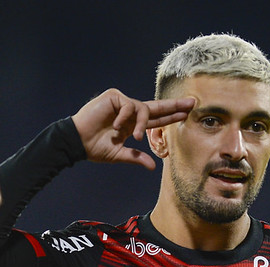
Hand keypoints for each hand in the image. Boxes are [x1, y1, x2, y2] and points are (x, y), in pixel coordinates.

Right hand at [71, 88, 193, 169]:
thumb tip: (154, 167)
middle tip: (192, 103)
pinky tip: (117, 126)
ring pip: (142, 108)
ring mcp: (121, 103)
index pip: (155, 119)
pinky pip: (129, 105)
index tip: (186, 114)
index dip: (170, 116)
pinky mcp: (114, 97)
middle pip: (156, 107)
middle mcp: (129, 112)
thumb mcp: (118, 154)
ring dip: (140, 123)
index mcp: (131, 124)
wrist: (78, 142)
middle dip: (174, 105)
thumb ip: (136, 157)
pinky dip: (126, 117)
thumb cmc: (94, 148)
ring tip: (133, 135)